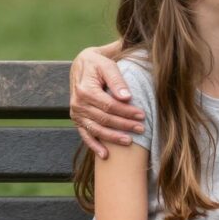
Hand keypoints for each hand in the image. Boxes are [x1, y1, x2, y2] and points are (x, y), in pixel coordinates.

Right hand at [69, 43, 145, 157]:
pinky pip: (85, 135)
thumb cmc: (98, 64)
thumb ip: (117, 80)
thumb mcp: (108, 65)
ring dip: (113, 138)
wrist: (82, 64)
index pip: (109, 105)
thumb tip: (127, 97)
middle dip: (124, 125)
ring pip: (96, 130)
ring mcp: (76, 113)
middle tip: (141, 129)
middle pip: (104, 119)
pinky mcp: (77, 119)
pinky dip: (94, 146)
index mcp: (85, 90)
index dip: (126, 112)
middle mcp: (78, 103)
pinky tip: (105, 155)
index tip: (142, 115)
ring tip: (130, 141)